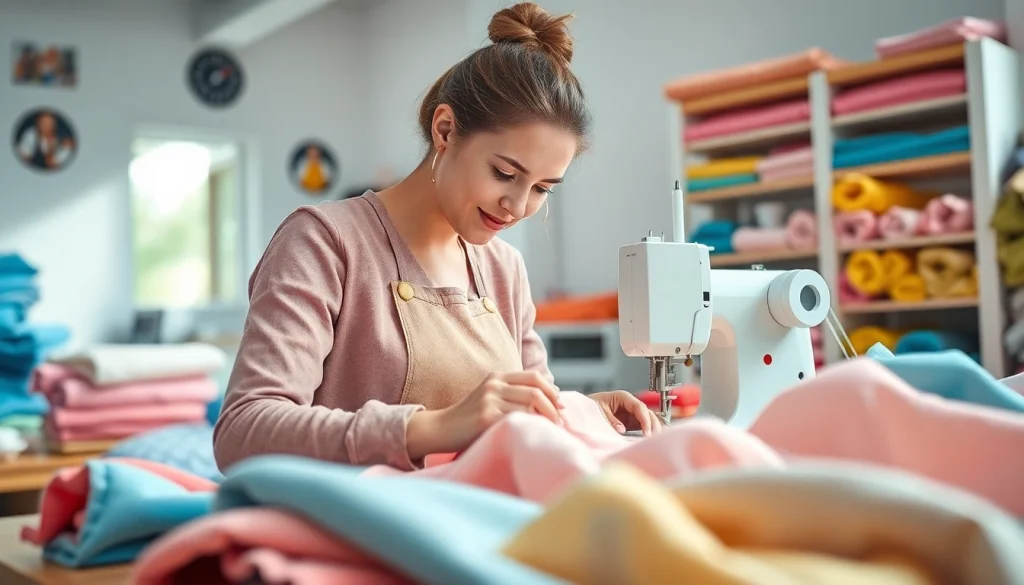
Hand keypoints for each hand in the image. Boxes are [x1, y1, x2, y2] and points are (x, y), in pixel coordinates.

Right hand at [406, 370, 561, 458]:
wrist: (441, 428)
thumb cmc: (469, 418)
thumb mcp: (490, 397)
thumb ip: (513, 393)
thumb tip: (551, 397)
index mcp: (497, 377)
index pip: (534, 377)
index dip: (551, 391)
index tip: (560, 405)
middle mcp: (494, 385)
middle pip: (535, 391)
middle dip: (553, 408)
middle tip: (560, 422)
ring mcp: (489, 400)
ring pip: (529, 406)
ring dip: (546, 419)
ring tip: (552, 430)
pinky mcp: (486, 418)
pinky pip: (517, 420)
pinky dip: (530, 426)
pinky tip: (534, 434)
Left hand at [589, 390, 662, 435]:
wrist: (582, 409)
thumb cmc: (589, 405)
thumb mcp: (598, 411)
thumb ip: (610, 420)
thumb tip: (621, 429)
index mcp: (622, 397)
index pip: (639, 406)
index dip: (645, 419)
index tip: (647, 432)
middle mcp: (629, 404)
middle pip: (647, 413)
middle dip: (653, 425)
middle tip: (654, 439)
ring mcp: (631, 413)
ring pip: (648, 420)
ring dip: (652, 429)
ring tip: (654, 442)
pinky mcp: (630, 422)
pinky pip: (642, 427)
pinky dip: (646, 433)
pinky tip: (648, 442)